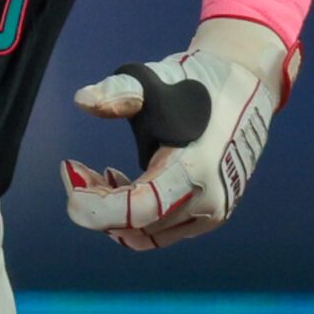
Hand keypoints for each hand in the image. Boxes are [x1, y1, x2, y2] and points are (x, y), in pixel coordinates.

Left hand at [57, 16, 296, 250]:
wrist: (244, 90)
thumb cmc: (195, 82)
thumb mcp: (152, 79)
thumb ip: (119, 92)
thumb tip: (82, 101)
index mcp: (192, 173)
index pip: (134, 212)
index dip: (94, 203)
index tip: (69, 170)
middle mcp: (206, 204)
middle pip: (134, 227)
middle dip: (95, 203)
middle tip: (76, 169)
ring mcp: (211, 214)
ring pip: (146, 234)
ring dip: (113, 211)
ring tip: (98, 174)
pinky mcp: (211, 215)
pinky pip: (162, 230)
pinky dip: (133, 215)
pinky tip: (121, 182)